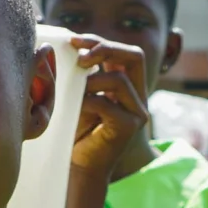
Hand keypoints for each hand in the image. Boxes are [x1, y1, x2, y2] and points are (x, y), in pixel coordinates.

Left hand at [69, 36, 151, 172]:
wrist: (78, 166)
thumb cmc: (75, 131)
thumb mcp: (78, 94)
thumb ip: (82, 72)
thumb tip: (69, 43)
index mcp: (127, 85)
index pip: (125, 52)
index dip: (100, 41)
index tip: (74, 41)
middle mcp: (137, 97)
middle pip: (135, 56)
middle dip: (106, 49)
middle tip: (80, 57)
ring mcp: (137, 112)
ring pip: (119, 79)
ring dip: (91, 81)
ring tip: (73, 92)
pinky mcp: (130, 127)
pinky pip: (108, 103)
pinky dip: (88, 101)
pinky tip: (75, 108)